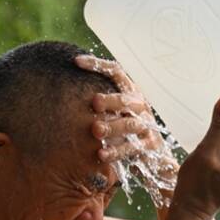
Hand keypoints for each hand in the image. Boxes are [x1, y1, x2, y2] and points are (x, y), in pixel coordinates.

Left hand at [74, 55, 178, 180]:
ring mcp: (146, 126)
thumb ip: (99, 103)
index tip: (76, 61)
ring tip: (96, 130)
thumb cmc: (124, 131)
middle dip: (111, 100)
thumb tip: (64, 88)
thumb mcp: (113, 113)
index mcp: (130, 92)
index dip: (98, 65)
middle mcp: (140, 106)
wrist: (154, 158)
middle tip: (95, 102)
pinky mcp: (149, 146)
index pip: (116, 72)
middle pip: (126, 99)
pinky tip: (101, 155)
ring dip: (112, 126)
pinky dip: (117, 151)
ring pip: (130, 124)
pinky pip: (132, 148)